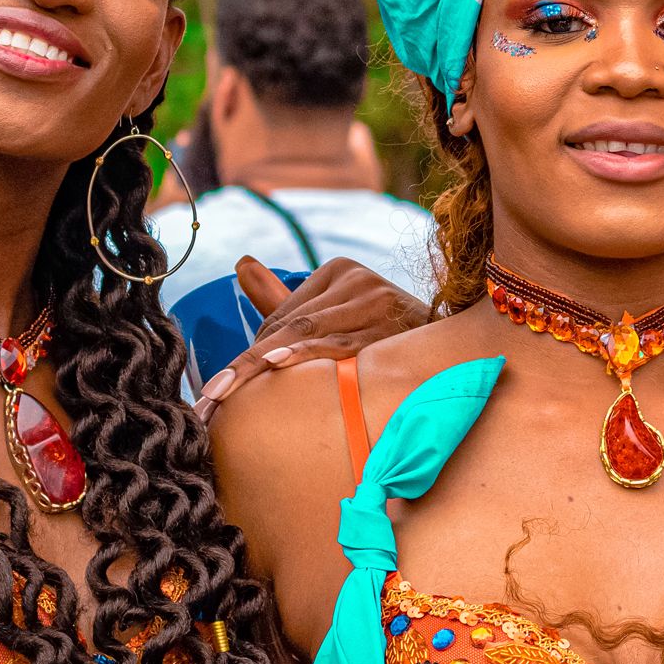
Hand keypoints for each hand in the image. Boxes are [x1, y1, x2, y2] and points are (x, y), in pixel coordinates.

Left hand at [195, 255, 430, 423]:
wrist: (455, 353)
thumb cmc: (387, 340)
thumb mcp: (333, 317)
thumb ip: (284, 299)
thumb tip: (242, 263)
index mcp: (339, 270)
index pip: (282, 316)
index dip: (249, 356)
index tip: (213, 394)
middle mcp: (357, 277)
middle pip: (290, 323)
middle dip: (244, 366)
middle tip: (208, 400)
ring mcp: (377, 296)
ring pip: (309, 332)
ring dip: (263, 364)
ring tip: (225, 391)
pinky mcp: (394, 321)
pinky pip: (341, 344)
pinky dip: (306, 355)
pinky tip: (275, 363)